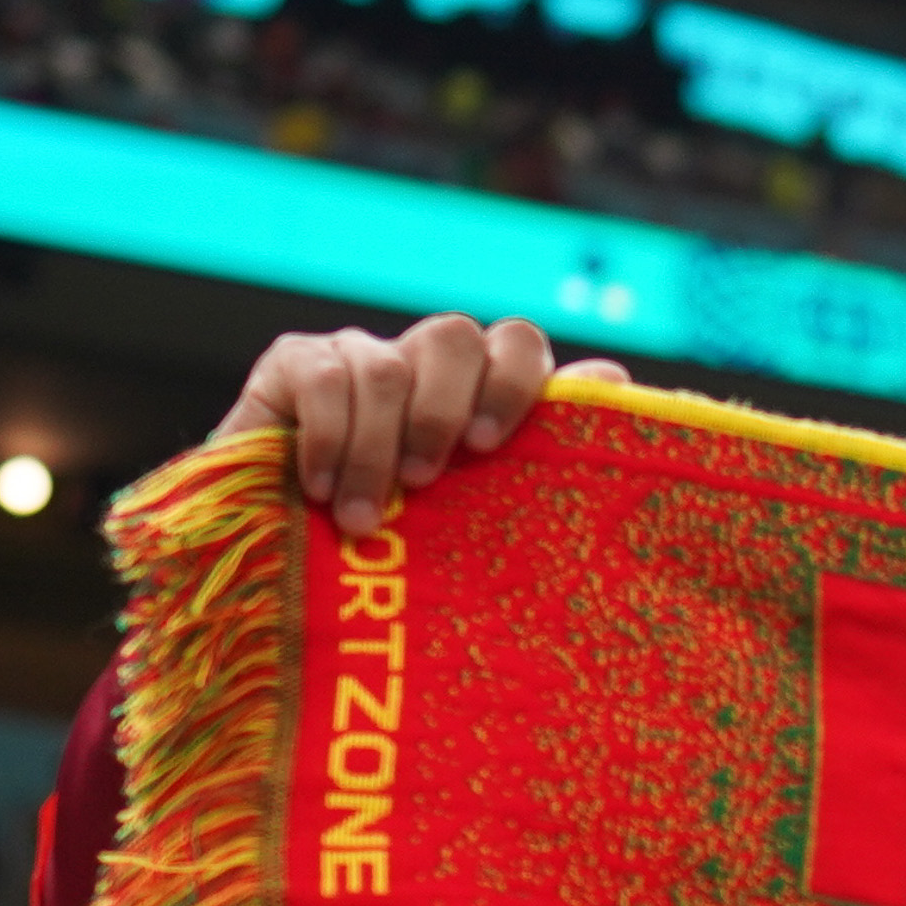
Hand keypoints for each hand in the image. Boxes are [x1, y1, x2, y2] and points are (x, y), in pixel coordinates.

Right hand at [211, 315, 629, 538]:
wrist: (289, 570)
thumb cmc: (399, 551)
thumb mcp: (479, 516)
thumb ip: (545, 454)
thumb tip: (615, 380)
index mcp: (477, 391)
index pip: (516, 343)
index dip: (512, 383)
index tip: (489, 446)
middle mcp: (423, 363)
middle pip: (452, 336)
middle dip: (442, 409)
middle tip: (426, 481)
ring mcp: (358, 356)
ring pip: (385, 368)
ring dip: (374, 453)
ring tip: (362, 519)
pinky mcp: (293, 363)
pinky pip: (325, 377)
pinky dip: (327, 440)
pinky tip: (319, 489)